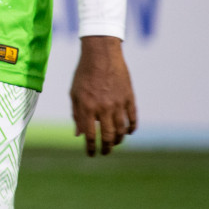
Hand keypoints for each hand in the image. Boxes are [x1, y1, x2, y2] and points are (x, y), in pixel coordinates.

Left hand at [70, 35, 135, 156]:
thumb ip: (76, 114)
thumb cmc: (83, 74)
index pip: (90, 135)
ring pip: (122, 130)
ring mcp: (118, 103)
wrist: (101, 55)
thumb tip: (78, 134)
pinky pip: (133, 119)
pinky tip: (128, 132)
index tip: (91, 154)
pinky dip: (132, 128)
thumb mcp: (74, 93)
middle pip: (109, 136)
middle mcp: (103, 108)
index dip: (90, 147)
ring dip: (119, 140)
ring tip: (115, 143)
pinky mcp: (129, 98)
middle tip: (105, 152)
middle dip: (107, 148)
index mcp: (87, 107)